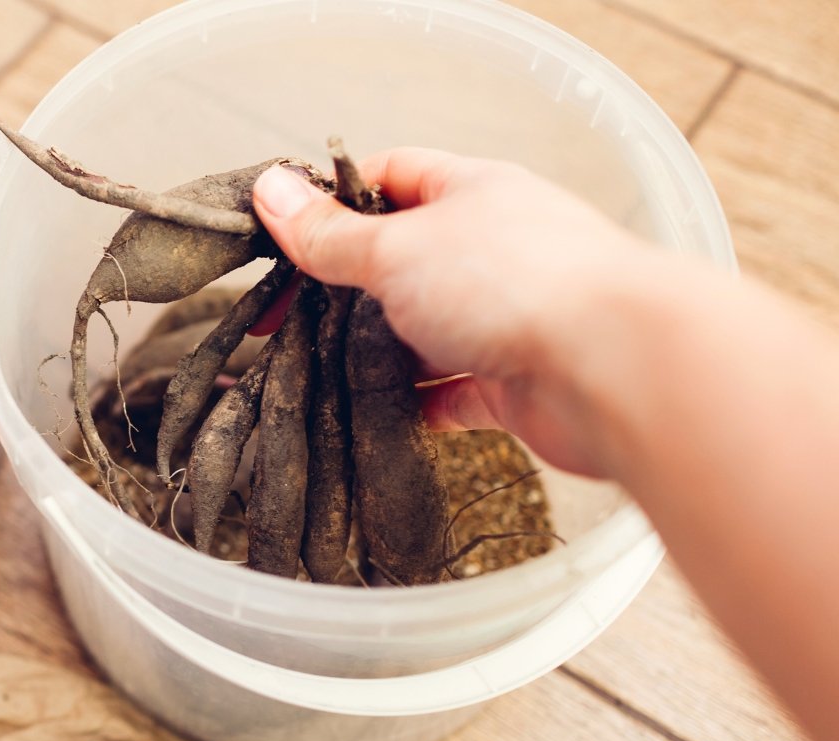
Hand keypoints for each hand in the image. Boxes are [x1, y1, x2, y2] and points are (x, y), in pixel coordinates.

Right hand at [251, 149, 664, 476]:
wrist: (615, 370)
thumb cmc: (520, 284)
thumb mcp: (398, 247)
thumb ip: (332, 233)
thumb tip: (272, 190)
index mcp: (470, 194)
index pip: (389, 178)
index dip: (332, 200)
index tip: (281, 234)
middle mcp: (490, 251)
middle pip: (399, 262)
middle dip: (340, 289)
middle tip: (276, 317)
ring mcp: (503, 318)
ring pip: (419, 333)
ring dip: (371, 352)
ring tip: (311, 371)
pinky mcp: (512, 384)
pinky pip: (448, 394)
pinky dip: (411, 405)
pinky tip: (370, 414)